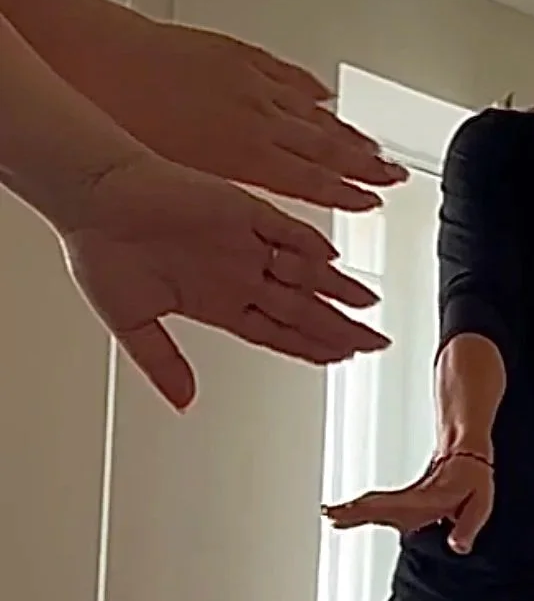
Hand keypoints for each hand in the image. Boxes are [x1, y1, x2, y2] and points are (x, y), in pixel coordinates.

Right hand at [61, 151, 389, 409]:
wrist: (91, 196)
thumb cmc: (103, 250)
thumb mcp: (133, 321)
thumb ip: (162, 362)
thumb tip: (184, 403)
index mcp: (217, 302)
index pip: (278, 332)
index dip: (311, 347)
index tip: (342, 360)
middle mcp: (238, 273)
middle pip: (302, 308)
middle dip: (339, 328)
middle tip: (376, 342)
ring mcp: (244, 243)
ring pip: (303, 271)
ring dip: (336, 288)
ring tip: (369, 305)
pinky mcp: (241, 210)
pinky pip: (283, 228)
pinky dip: (305, 244)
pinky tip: (330, 260)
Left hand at [77, 21, 406, 209]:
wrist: (88, 56)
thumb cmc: (118, 116)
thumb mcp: (179, 175)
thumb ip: (227, 191)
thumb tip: (250, 212)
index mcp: (246, 153)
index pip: (314, 180)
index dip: (348, 193)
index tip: (373, 201)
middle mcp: (258, 117)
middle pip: (328, 146)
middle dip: (367, 164)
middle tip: (396, 174)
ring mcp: (250, 83)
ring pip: (315, 112)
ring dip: (348, 130)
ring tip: (373, 141)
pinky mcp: (235, 55)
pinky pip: (287, 75)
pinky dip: (310, 88)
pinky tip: (322, 92)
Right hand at [322, 448, 493, 554]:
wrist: (466, 457)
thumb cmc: (472, 478)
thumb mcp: (480, 503)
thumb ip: (468, 526)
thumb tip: (457, 546)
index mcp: (428, 500)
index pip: (400, 506)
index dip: (379, 510)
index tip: (362, 510)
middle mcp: (412, 501)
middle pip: (377, 504)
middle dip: (354, 510)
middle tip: (330, 515)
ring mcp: (405, 501)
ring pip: (374, 504)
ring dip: (352, 510)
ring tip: (330, 515)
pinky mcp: (404, 503)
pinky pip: (377, 505)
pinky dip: (360, 510)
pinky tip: (346, 517)